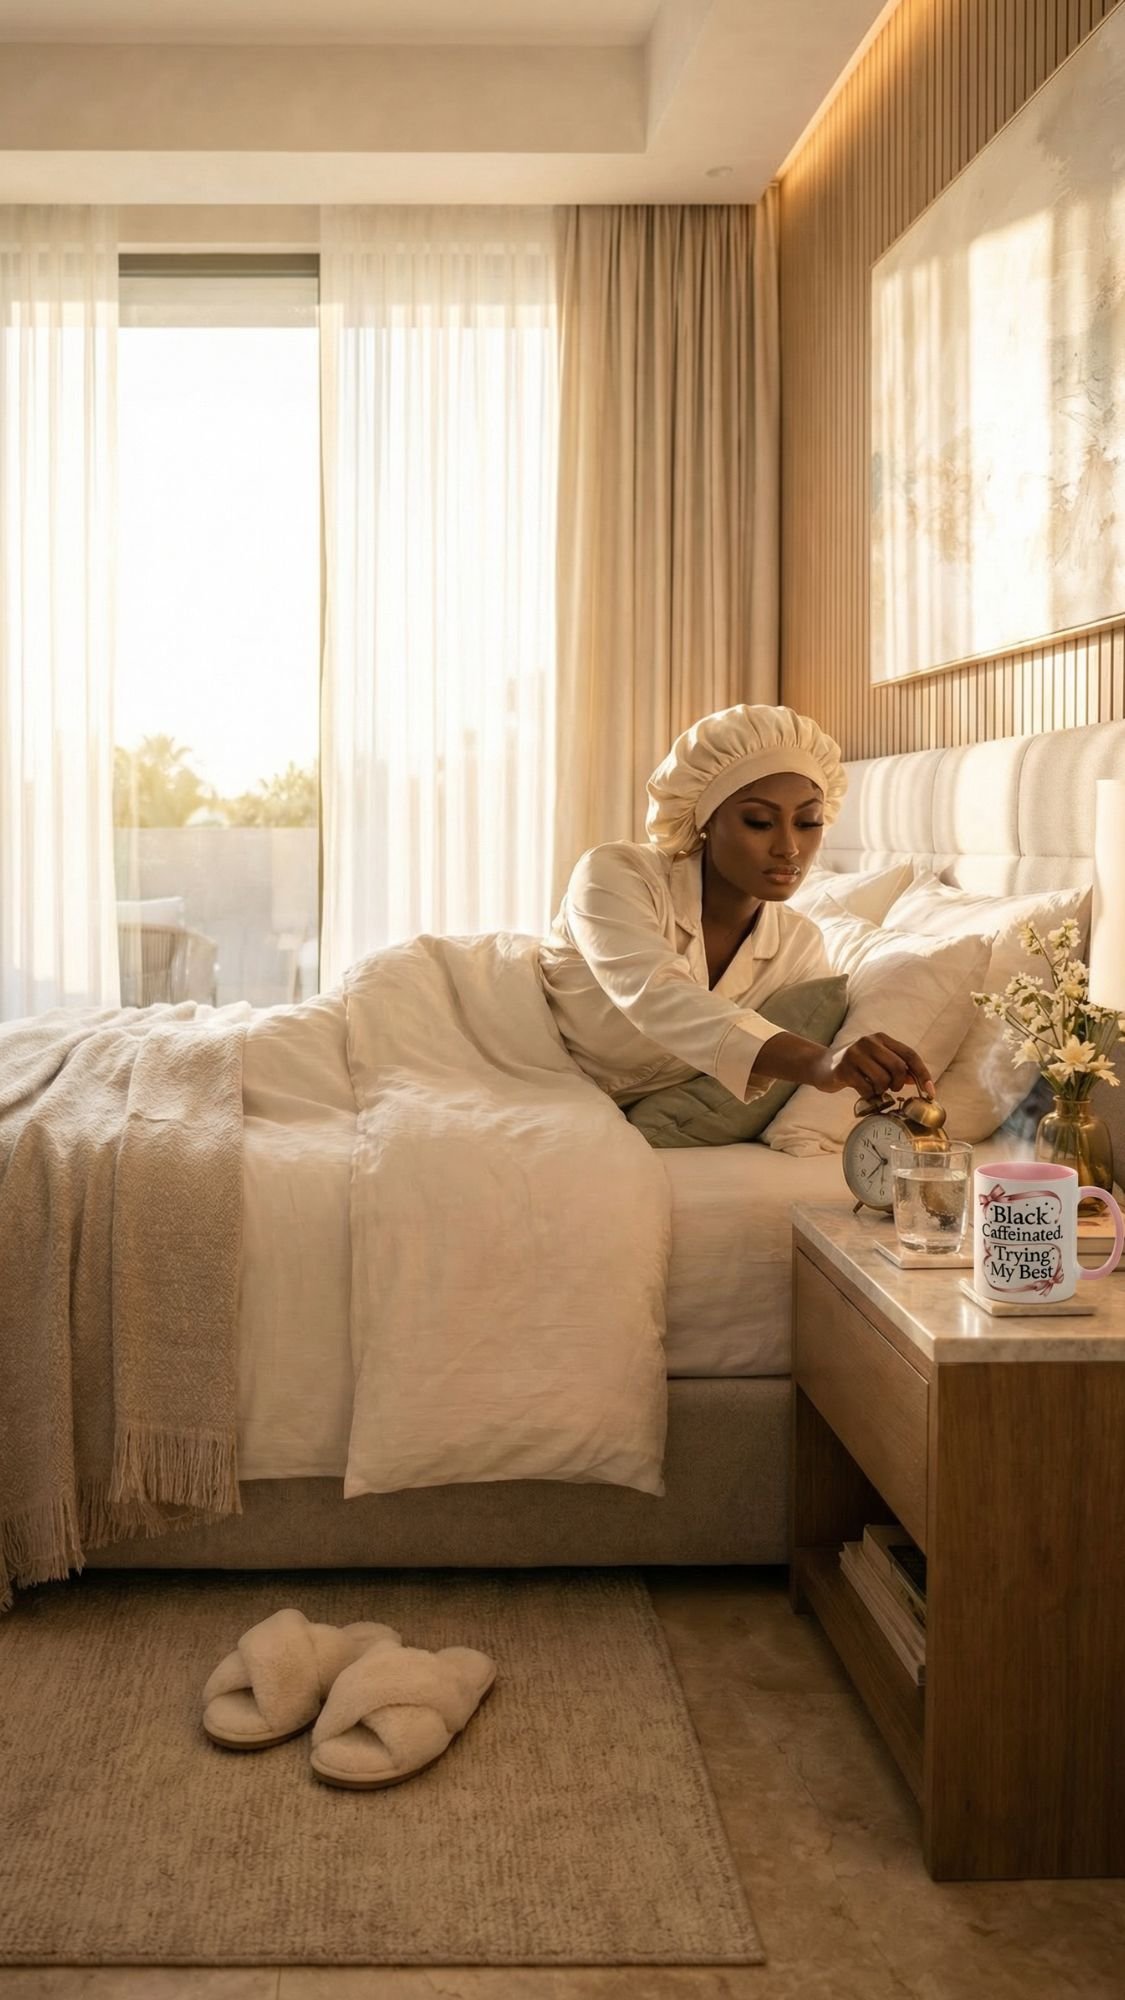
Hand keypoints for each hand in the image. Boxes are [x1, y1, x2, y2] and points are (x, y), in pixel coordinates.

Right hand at [810, 1033, 933, 1099]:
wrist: (820, 1066)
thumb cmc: (854, 1066)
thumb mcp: (876, 1061)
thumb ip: (896, 1067)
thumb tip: (918, 1080)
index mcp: (881, 1038)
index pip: (909, 1055)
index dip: (923, 1074)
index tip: (931, 1092)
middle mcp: (869, 1042)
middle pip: (899, 1067)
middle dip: (899, 1084)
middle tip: (891, 1088)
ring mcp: (855, 1054)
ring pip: (883, 1079)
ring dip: (881, 1090)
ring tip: (873, 1088)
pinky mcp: (844, 1069)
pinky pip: (866, 1088)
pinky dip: (868, 1095)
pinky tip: (863, 1091)